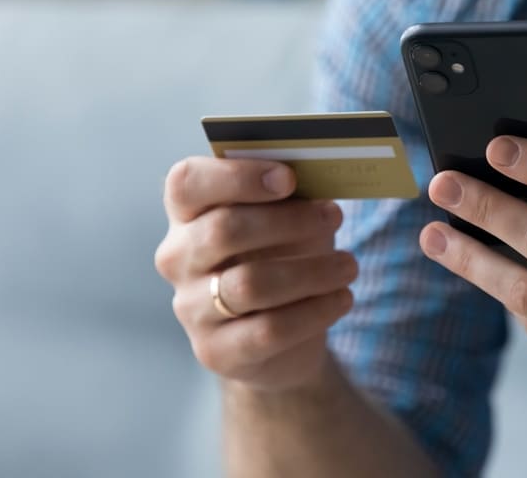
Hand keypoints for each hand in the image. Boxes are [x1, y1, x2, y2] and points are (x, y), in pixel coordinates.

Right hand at [155, 157, 356, 392]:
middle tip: (334, 216)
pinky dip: (315, 311)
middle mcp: (178, 258)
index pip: (188, 182)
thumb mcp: (288, 220)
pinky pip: (268, 329)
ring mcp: (190, 307)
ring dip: (311, 271)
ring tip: (348, 265)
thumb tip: (321, 183)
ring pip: (249, 284)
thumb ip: (292, 198)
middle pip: (223, 230)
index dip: (236, 176)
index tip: (288, 178)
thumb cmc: (283, 257)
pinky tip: (342, 298)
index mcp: (187, 212)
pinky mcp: (214, 350)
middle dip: (287, 221)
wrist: (281, 338)